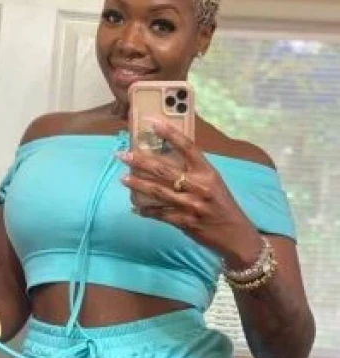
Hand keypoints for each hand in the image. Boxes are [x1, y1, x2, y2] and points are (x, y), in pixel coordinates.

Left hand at [118, 119, 260, 260]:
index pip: (187, 147)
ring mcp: (191, 205)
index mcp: (207, 172)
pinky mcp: (184, 222)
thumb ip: (193, 171)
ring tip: (123, 178)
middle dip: (140, 161)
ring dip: (137, 184)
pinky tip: (135, 208)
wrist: (235, 235)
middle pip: (164, 170)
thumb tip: (165, 159)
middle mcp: (199, 186)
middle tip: (123, 155)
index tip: (151, 122)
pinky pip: (160, 214)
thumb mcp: (213, 183)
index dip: (169, 133)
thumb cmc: (222, 205)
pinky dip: (146, 211)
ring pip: (158, 192)